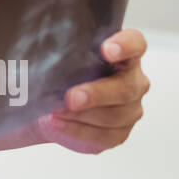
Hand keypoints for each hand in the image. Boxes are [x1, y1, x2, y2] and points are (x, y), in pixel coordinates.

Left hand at [36, 29, 149, 154]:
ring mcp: (130, 109)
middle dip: (96, 94)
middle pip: (125, 88)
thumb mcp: (60, 57)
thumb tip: (41, 46)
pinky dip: (78, 130)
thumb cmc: (60, 74)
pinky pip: (103, 135)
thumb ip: (62, 48)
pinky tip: (59, 123)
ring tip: (55, 111)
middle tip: (70, 98)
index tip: (106, 49)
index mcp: (123, 54)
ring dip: (81, 115)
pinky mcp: (119, 133)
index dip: (126, 45)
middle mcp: (133, 81)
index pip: (136, 43)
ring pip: (114, 115)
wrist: (49, 106)